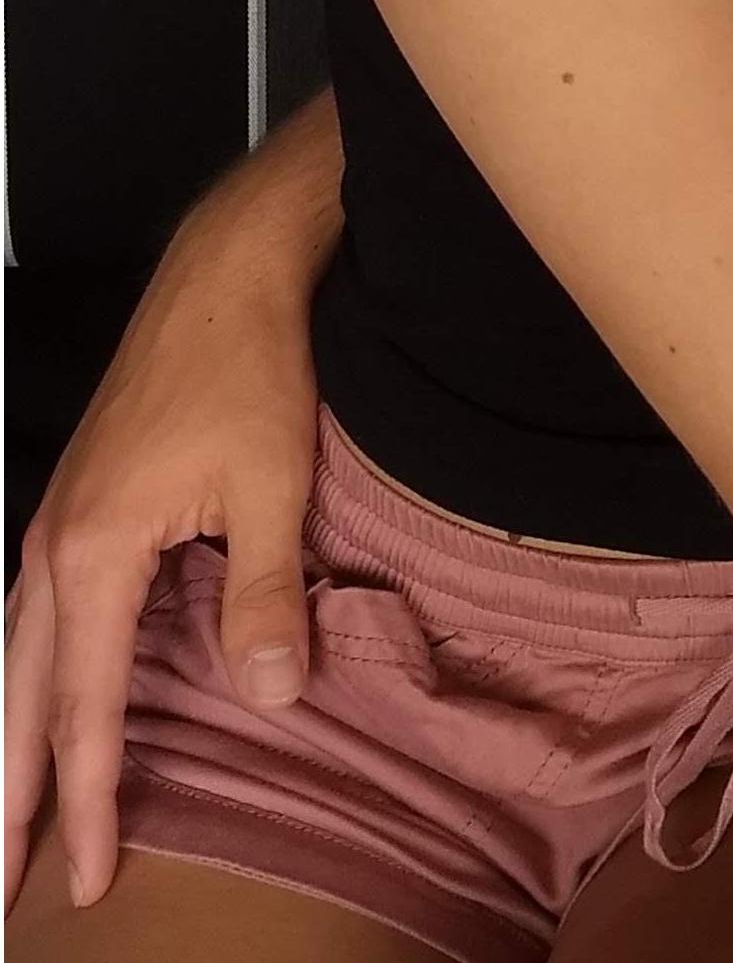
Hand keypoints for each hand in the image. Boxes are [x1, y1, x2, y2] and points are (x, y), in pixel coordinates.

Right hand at [4, 228, 320, 911]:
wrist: (225, 274)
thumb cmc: (251, 370)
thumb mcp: (276, 484)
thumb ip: (267, 594)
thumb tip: (271, 698)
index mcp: (93, 556)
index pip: (87, 712)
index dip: (90, 800)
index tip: (88, 876)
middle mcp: (51, 550)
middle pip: (22, 702)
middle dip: (15, 800)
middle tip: (4, 887)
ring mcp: (53, 524)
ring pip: (17, 661)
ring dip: (13, 743)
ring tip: (9, 817)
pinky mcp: (74, 503)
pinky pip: (34, 615)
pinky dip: (32, 676)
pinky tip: (45, 699)